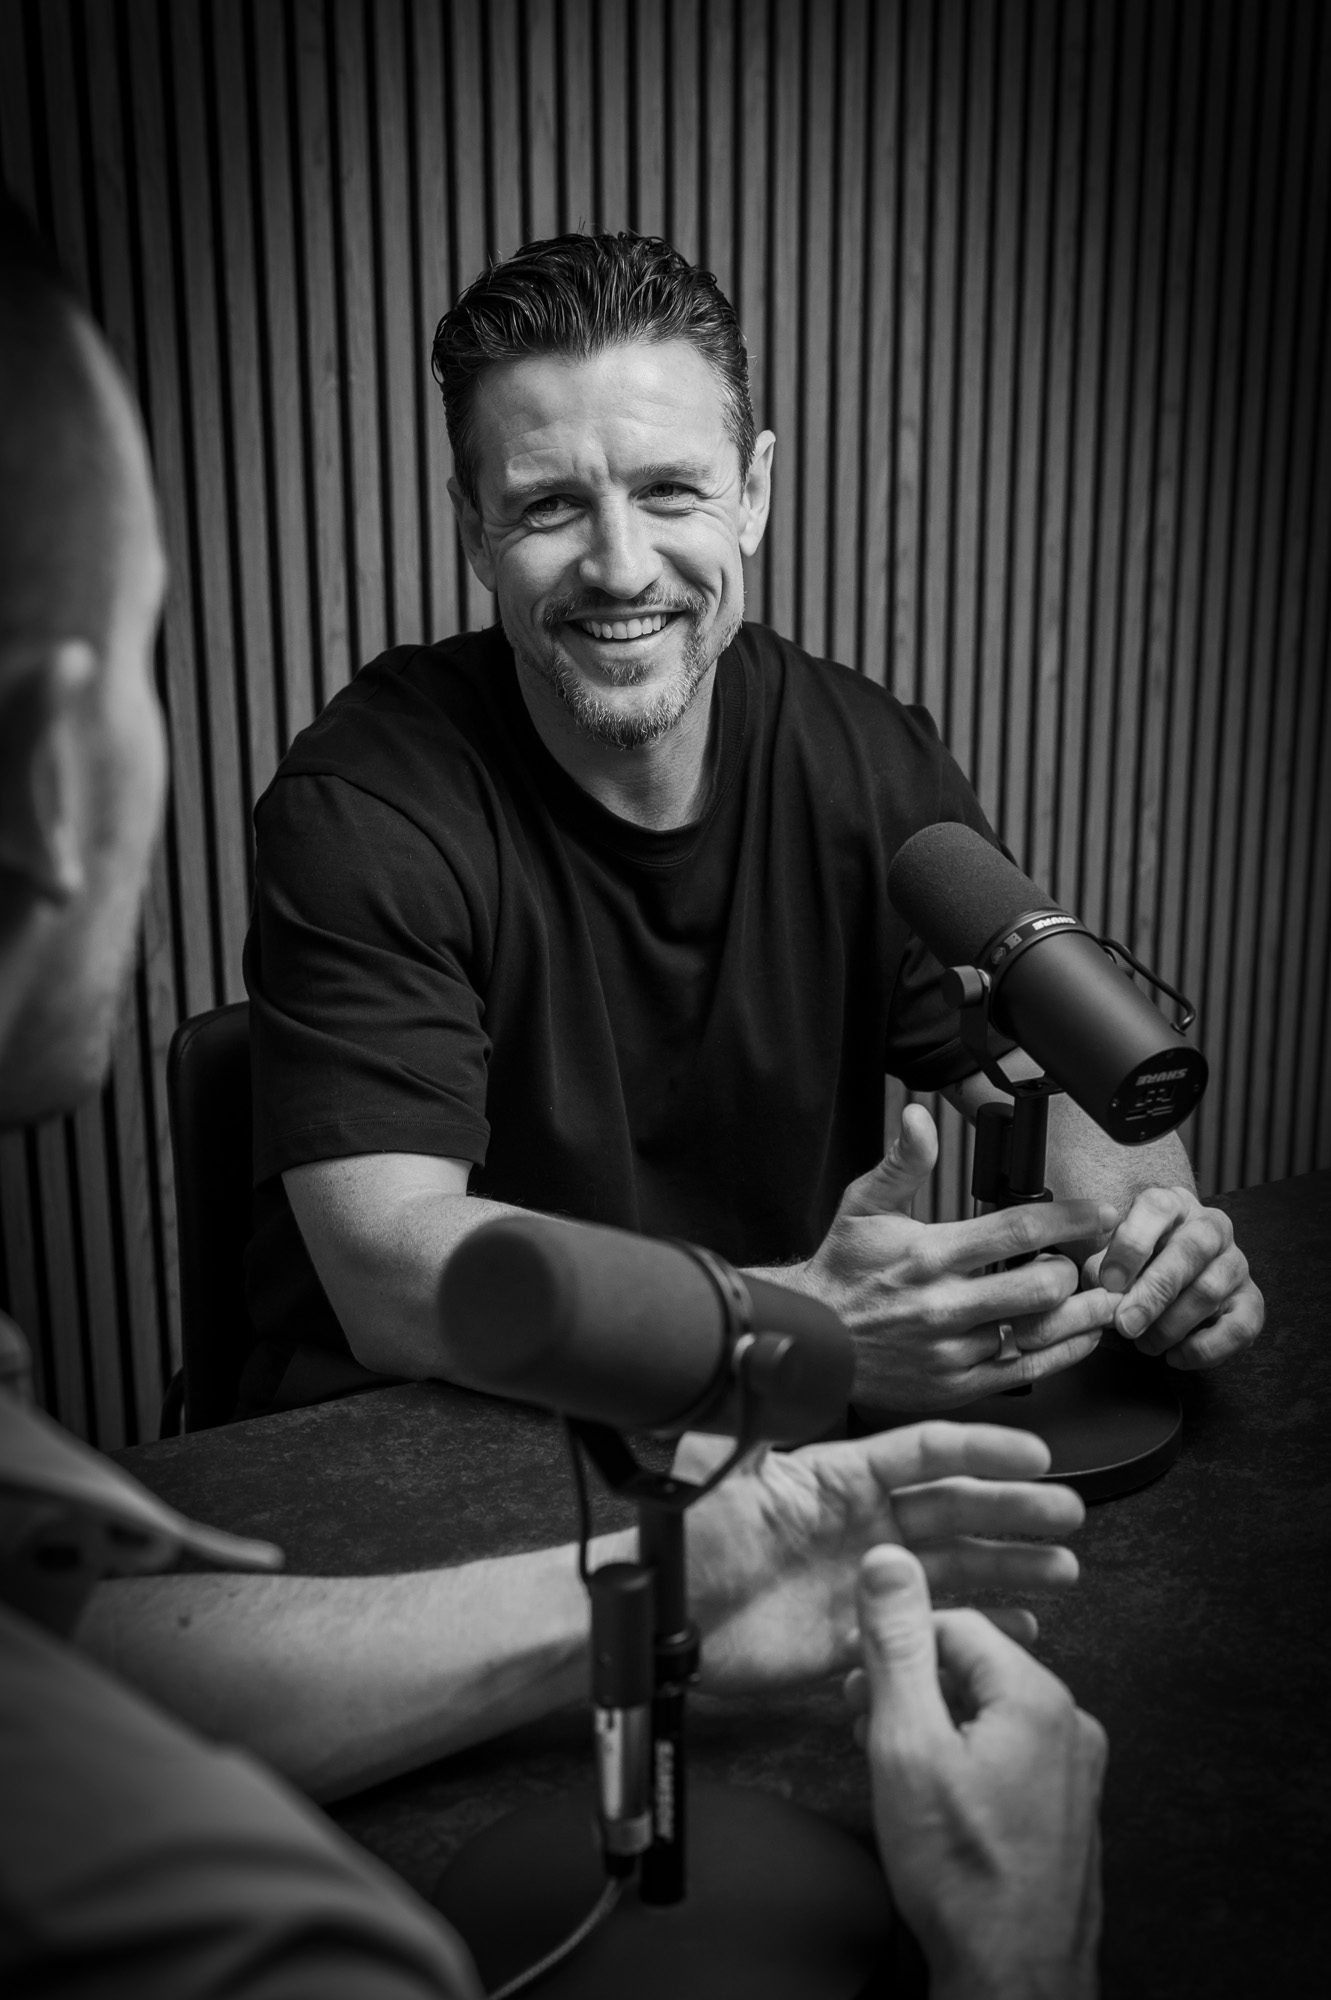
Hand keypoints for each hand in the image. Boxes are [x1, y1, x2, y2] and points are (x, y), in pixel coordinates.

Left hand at [680, 1421, 1083, 1695]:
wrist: (667, 1618)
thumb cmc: (689, 1544)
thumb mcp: (718, 1473)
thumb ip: (754, 1419)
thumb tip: (767, 1355)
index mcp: (839, 1476)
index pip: (923, 1453)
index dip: (979, 1448)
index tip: (1031, 1450)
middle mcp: (865, 1523)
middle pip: (956, 1508)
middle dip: (1014, 1507)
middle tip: (1067, 1510)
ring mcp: (870, 1580)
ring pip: (958, 1565)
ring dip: (1013, 1564)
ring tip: (1064, 1566)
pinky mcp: (865, 1635)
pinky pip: (934, 1628)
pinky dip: (981, 1625)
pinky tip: (1022, 1625)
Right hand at [788, 1105, 1123, 1409]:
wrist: (813, 1339)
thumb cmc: (843, 1272)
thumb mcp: (864, 1206)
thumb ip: (903, 1162)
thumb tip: (919, 1117)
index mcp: (930, 1255)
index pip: (1018, 1230)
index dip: (1070, 1218)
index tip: (1097, 1213)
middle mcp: (945, 1305)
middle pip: (1042, 1286)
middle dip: (1074, 1269)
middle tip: (1084, 1260)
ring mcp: (953, 1349)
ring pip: (1041, 1332)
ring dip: (1080, 1312)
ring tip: (1100, 1296)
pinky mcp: (957, 1384)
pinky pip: (1027, 1370)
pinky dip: (1064, 1352)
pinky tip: (1079, 1335)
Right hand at [848, 1542, 1104, 1999]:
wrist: (1013, 1981)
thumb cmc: (960, 1875)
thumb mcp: (906, 1746)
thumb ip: (897, 1648)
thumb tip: (889, 1560)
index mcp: (1037, 1696)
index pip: (953, 1624)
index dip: (896, 1650)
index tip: (858, 1685)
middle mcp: (1071, 1724)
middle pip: (974, 1668)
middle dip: (912, 1690)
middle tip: (864, 1729)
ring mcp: (1077, 1772)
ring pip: (990, 1714)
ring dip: (936, 1727)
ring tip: (892, 1769)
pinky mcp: (1070, 1811)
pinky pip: (1010, 1756)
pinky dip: (967, 1762)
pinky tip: (936, 1802)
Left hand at [1083, 1186, 1263, 1367]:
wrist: (1170, 1282)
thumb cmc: (1133, 1266)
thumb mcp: (1110, 1257)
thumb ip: (1102, 1269)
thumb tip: (1105, 1289)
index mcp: (1172, 1205)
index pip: (1157, 1209)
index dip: (1132, 1245)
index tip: (1109, 1282)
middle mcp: (1211, 1227)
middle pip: (1189, 1251)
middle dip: (1154, 1293)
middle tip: (1125, 1325)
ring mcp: (1236, 1263)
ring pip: (1209, 1291)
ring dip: (1172, 1325)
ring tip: (1143, 1344)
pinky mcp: (1252, 1300)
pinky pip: (1240, 1327)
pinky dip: (1205, 1349)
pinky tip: (1176, 1357)